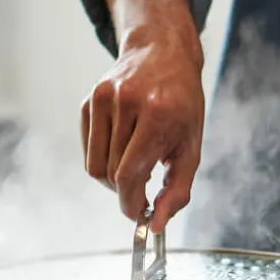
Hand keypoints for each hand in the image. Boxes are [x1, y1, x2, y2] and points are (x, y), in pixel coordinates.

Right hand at [81, 0, 204, 231]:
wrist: (162, 53)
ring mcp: (103, 98)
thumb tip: (156, 225)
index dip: (131, 203)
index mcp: (159, 114)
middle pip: (112, 174)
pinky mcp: (88, 100)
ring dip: (113, 178)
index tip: (138, 214)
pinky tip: (121, 145)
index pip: (130, 174)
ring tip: (133, 165)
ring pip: (95, 166)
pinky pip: (88, 150)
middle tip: (144, 186)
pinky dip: (102, 158)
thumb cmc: (182, 104)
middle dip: (127, 190)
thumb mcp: (191, 147)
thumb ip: (177, 190)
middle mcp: (127, 102)